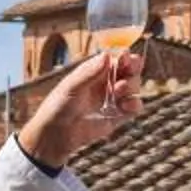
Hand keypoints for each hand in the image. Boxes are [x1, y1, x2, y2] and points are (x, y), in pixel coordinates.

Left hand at [17, 46, 145, 167]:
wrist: (55, 135)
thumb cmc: (58, 107)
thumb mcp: (72, 87)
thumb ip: (90, 73)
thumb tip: (106, 55)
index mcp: (95, 71)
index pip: (116, 58)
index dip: (124, 56)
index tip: (125, 58)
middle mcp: (106, 82)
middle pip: (130, 70)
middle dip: (133, 69)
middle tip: (128, 72)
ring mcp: (113, 99)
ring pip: (134, 87)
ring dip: (132, 87)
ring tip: (118, 91)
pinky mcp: (117, 116)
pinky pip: (134, 107)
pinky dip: (135, 104)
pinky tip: (126, 105)